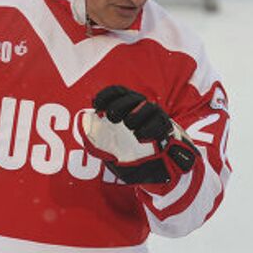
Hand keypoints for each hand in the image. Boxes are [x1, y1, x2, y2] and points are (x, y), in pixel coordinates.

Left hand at [79, 85, 199, 183]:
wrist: (157, 161)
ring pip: (147, 107)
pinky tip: (139, 136)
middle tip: (112, 117)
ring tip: (129, 126)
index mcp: (127, 105)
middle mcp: (142, 106)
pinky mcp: (165, 127)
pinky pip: (157, 123)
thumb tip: (87, 136)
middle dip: (118, 105)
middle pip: (131, 97)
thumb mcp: (113, 144)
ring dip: (134, 115)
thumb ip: (102, 139)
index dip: (105, 95)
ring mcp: (155, 116)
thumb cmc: (132, 149)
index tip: (96, 104)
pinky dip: (147, 129)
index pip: (117, 92)